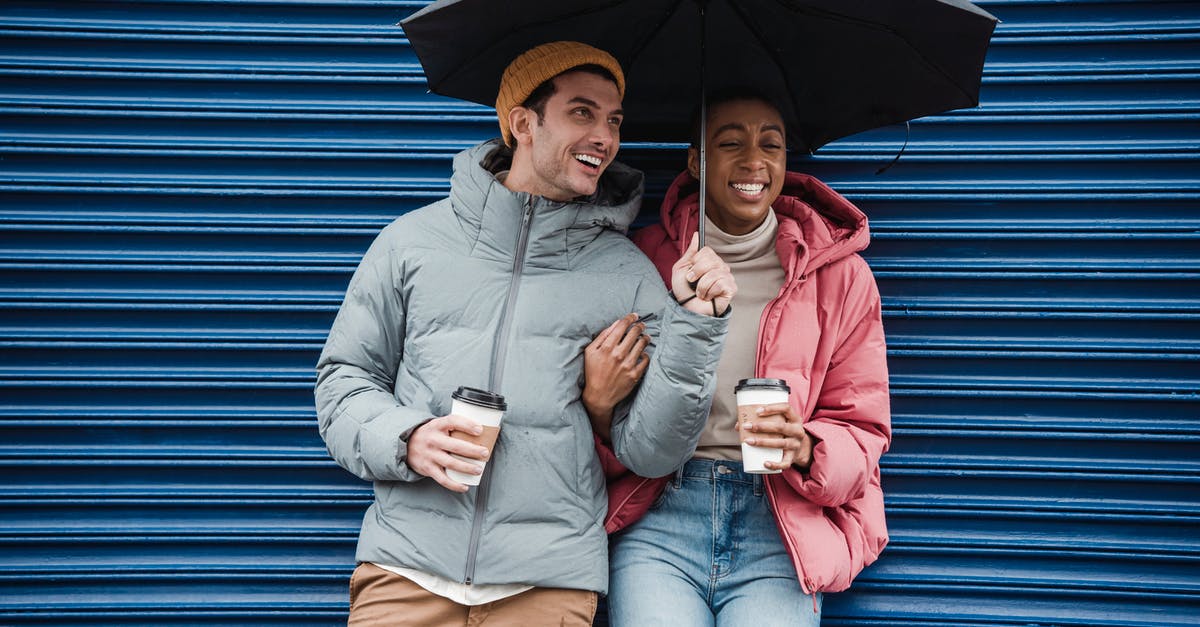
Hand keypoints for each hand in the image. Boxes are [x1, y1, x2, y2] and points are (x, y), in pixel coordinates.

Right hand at [407, 415, 492, 491]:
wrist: (407, 445)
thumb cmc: (431, 434)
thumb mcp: (438, 424)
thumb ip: (454, 426)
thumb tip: (483, 430)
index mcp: (437, 425)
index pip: (453, 421)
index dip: (467, 424)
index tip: (480, 429)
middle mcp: (433, 440)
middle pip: (455, 446)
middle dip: (473, 450)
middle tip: (485, 453)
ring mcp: (430, 455)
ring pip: (451, 463)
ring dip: (467, 468)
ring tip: (478, 469)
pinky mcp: (428, 468)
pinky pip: (442, 479)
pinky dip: (454, 484)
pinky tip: (465, 486)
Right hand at [583, 313, 650, 441]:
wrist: (599, 395)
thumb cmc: (592, 372)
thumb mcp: (590, 352)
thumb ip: (602, 336)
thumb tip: (615, 324)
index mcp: (607, 347)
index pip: (622, 326)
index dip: (630, 318)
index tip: (634, 316)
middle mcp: (618, 354)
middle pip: (635, 333)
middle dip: (640, 326)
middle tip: (642, 325)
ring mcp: (628, 365)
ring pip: (642, 344)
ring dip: (645, 338)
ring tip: (645, 337)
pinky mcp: (635, 375)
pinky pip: (646, 360)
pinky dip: (646, 354)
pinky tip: (643, 353)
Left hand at [671, 232, 735, 316]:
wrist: (688, 310)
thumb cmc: (685, 292)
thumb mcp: (681, 269)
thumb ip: (690, 252)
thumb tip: (697, 235)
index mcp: (709, 262)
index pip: (707, 251)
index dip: (696, 262)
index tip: (690, 273)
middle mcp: (720, 268)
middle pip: (711, 259)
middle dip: (697, 272)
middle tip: (692, 282)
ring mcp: (727, 278)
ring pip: (714, 272)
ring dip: (702, 286)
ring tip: (700, 293)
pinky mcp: (731, 289)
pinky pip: (720, 283)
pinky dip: (709, 292)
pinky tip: (709, 297)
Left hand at [742, 403, 814, 471]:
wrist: (801, 449)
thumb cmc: (783, 432)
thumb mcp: (779, 423)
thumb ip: (762, 421)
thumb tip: (738, 425)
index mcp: (795, 419)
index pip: (786, 408)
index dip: (772, 408)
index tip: (757, 411)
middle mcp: (798, 431)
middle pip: (781, 427)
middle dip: (762, 426)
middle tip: (747, 426)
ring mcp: (796, 445)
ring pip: (780, 443)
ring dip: (763, 442)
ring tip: (748, 441)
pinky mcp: (792, 458)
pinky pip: (785, 463)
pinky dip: (775, 464)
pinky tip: (765, 463)